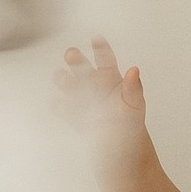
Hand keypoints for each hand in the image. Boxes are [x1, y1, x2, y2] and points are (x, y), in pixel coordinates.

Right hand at [54, 40, 149, 162]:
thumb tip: (134, 70)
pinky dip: (60, 107)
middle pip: (84, 70)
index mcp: (112, 81)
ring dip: (65, 81)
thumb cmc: (131, 124)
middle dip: (77, 61)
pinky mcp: (78, 119)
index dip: (101, 49)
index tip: (96, 39)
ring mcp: (86, 103)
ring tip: (59, 76)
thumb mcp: (135, 105)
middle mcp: (96, 88)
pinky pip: (66, 110)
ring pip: (72, 87)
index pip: (105, 61)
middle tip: (70, 53)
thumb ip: (133, 88)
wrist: (123, 152)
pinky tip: (55, 103)